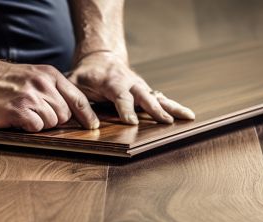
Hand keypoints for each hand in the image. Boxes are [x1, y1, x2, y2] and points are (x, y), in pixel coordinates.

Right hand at [0, 57, 99, 131]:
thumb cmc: (0, 80)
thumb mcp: (31, 75)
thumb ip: (50, 89)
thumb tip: (67, 112)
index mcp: (50, 75)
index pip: (78, 98)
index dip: (87, 115)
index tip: (93, 126)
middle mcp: (43, 84)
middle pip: (65, 115)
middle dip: (53, 120)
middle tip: (33, 115)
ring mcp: (31, 97)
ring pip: (51, 123)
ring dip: (38, 124)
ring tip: (22, 114)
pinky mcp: (18, 110)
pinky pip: (36, 128)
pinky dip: (28, 128)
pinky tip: (16, 119)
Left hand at [68, 51, 194, 124]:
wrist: (101, 58)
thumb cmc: (85, 74)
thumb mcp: (73, 82)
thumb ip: (73, 97)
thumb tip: (73, 115)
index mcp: (111, 80)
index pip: (120, 95)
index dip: (125, 108)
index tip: (132, 122)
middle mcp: (130, 82)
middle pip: (144, 96)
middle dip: (154, 109)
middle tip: (165, 121)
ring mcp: (140, 87)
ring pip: (157, 97)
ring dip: (172, 107)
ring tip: (188, 117)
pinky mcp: (147, 92)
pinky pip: (161, 100)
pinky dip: (174, 107)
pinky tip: (187, 117)